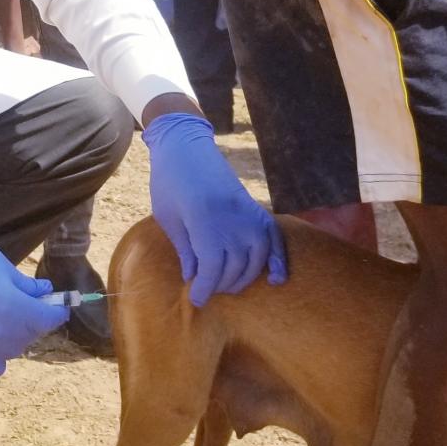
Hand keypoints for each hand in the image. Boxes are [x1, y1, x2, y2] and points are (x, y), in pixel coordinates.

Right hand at [0, 240, 68, 376]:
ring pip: (15, 349)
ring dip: (15, 335)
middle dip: (33, 318)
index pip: (51, 318)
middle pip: (33, 334)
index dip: (57, 310)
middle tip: (21, 303)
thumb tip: (44, 292)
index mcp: (16, 309)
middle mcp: (5, 336)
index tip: (57, 305)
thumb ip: (24, 283)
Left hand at [145, 112, 286, 306]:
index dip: (205, 288)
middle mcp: (231, 218)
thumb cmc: (168, 182)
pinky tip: (277, 278)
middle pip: (235, 266)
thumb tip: (194, 278)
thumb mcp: (168, 218)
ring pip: (257, 257)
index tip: (196, 300)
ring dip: (245, 277)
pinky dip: (278, 259)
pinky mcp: (254, 207)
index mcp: (204, 220)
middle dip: (221, 284)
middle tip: (207, 290)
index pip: (213, 267)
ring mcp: (246, 212)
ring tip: (229, 285)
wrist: (185, 146)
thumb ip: (185, 250)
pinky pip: (273, 237)